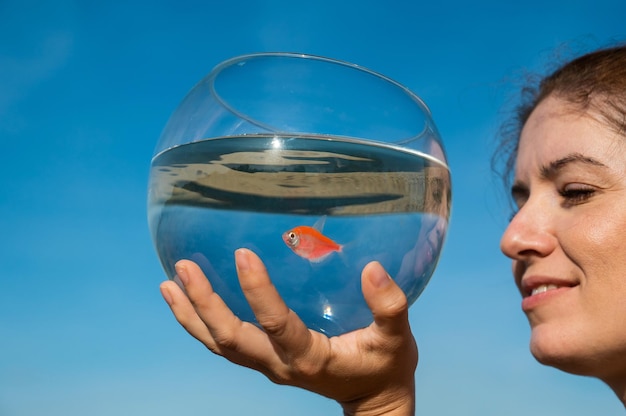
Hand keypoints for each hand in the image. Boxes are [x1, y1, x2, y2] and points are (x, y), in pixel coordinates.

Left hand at [160, 248, 417, 415]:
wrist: (374, 399)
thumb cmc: (386, 365)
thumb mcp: (399, 339)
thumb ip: (390, 306)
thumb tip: (373, 268)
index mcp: (309, 357)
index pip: (275, 325)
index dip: (257, 292)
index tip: (242, 254)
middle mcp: (279, 364)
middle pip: (229, 340)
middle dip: (204, 305)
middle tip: (182, 267)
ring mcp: (268, 365)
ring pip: (218, 345)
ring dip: (192, 315)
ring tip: (168, 283)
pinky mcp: (265, 360)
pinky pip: (224, 344)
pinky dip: (201, 323)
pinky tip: (187, 299)